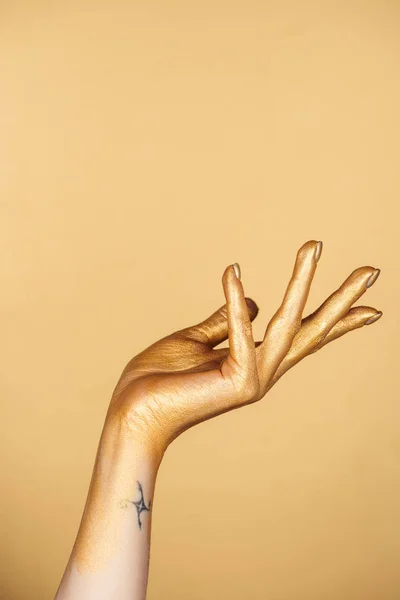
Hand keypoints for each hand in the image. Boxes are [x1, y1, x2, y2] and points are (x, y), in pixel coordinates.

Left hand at [108, 240, 381, 455]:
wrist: (133, 412)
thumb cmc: (160, 378)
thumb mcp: (196, 339)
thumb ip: (224, 321)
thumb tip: (252, 300)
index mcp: (255, 361)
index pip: (304, 335)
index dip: (337, 319)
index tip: (370, 305)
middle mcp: (262, 370)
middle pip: (312, 330)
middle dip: (343, 299)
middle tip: (373, 270)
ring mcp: (252, 378)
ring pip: (288, 325)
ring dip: (301, 281)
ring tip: (313, 246)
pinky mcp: (234, 381)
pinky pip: (237, 332)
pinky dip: (235, 302)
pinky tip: (233, 271)